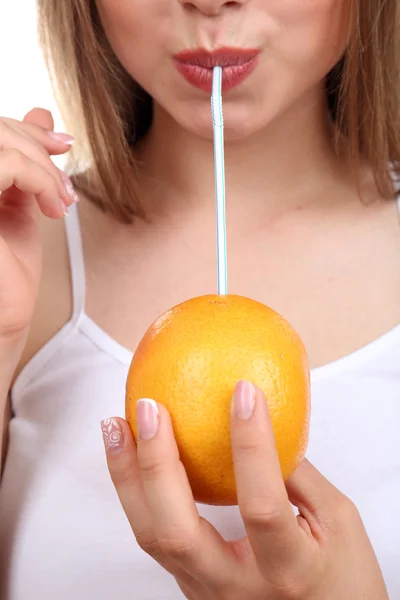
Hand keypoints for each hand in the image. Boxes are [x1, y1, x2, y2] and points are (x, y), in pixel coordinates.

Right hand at [0, 108, 76, 341]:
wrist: (7, 313)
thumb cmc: (11, 267)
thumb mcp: (21, 201)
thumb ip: (25, 160)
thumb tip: (43, 114)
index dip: (27, 129)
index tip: (63, 144)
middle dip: (39, 148)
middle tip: (66, 186)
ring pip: (2, 144)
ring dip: (44, 168)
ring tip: (62, 201)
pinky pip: (5, 165)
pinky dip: (41, 179)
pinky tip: (54, 207)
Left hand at [102, 382, 387, 599]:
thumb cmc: (342, 579)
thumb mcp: (337, 522)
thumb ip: (297, 472)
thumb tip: (259, 420)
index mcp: (286, 571)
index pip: (262, 505)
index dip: (252, 445)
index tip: (244, 392)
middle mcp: (236, 589)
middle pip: (176, 530)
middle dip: (156, 462)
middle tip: (151, 408)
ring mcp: (205, 592)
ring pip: (152, 536)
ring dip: (128, 476)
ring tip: (117, 426)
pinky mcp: (190, 586)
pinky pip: (155, 536)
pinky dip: (138, 492)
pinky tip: (133, 458)